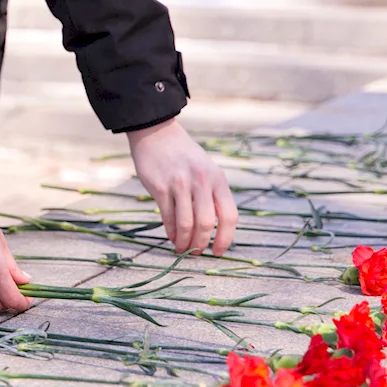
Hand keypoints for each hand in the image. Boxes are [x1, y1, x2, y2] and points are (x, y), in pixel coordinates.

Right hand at [127, 118, 236, 255]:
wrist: (157, 134)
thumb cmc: (184, 155)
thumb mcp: (206, 170)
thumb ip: (212, 194)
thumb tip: (214, 228)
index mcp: (218, 179)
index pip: (229, 216)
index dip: (225, 238)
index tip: (218, 252)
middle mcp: (201, 182)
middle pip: (206, 224)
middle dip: (201, 244)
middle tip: (196, 253)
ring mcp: (180, 184)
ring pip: (186, 224)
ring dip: (185, 242)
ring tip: (182, 249)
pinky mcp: (160, 187)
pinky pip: (168, 217)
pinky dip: (171, 232)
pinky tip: (172, 237)